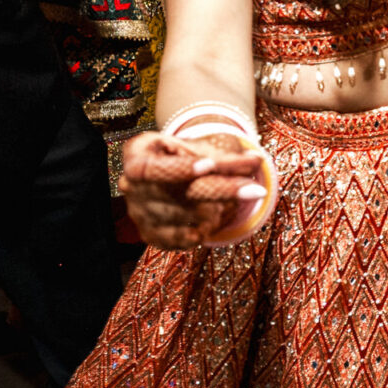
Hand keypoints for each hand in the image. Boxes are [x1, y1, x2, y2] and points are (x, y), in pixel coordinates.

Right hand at [118, 130, 266, 249]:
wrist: (177, 175)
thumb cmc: (189, 156)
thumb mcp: (203, 148)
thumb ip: (227, 158)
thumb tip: (257, 161)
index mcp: (137, 154)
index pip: (150, 168)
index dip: (177, 170)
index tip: (209, 166)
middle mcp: (130, 184)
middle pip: (173, 194)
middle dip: (216, 191)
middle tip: (255, 190)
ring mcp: (138, 212)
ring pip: (178, 218)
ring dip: (211, 212)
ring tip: (234, 203)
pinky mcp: (148, 233)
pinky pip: (174, 240)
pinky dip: (196, 234)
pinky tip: (212, 225)